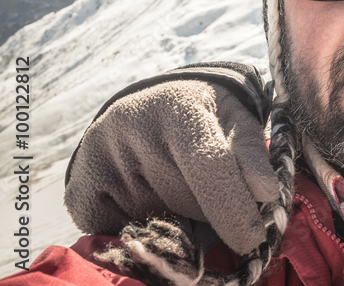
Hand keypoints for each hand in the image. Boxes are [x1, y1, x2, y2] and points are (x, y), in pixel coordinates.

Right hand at [64, 76, 278, 254]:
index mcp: (179, 105)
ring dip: (179, 220)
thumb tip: (265, 192)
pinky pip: (120, 232)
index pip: (208, 163)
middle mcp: (133, 124)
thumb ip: (252, 154)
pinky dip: (144, 230)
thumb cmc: (207, 118)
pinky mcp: (78, 187)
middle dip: (210, 211)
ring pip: (155, 221)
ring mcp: (99, 157)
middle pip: (185, 199)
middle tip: (214, 194)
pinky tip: (151, 200)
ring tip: (180, 189)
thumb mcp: (236, 121)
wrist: (150, 107)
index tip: (252, 239)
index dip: (232, 207)